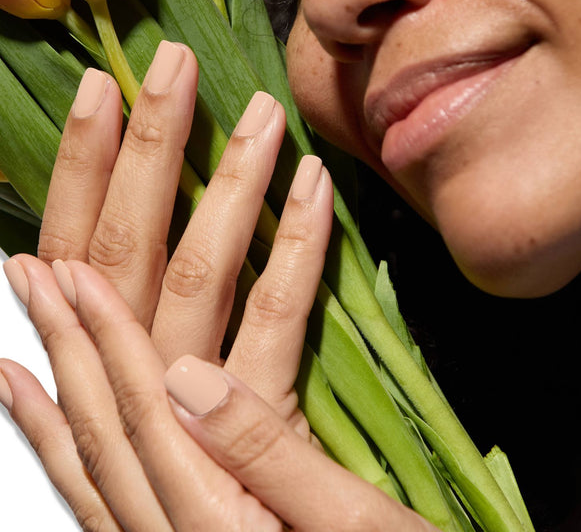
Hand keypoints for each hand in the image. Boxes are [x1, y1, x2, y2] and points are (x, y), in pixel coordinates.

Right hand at [0, 39, 341, 525]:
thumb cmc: (178, 477)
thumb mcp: (116, 401)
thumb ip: (82, 338)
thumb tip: (34, 269)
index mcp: (95, 354)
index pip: (75, 240)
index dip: (79, 163)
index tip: (99, 91)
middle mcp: (131, 366)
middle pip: (129, 241)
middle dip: (149, 147)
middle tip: (172, 64)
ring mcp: (189, 395)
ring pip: (199, 270)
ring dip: (227, 182)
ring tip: (258, 112)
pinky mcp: (256, 420)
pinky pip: (279, 316)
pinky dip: (295, 244)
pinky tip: (313, 185)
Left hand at [0, 256, 435, 530]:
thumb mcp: (347, 518)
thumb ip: (263, 454)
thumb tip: (191, 378)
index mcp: (213, 523)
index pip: (147, 410)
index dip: (110, 336)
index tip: (80, 274)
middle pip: (104, 427)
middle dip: (67, 345)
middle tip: (35, 276)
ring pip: (90, 460)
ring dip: (53, 388)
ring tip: (20, 334)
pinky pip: (93, 499)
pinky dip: (60, 451)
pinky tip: (44, 416)